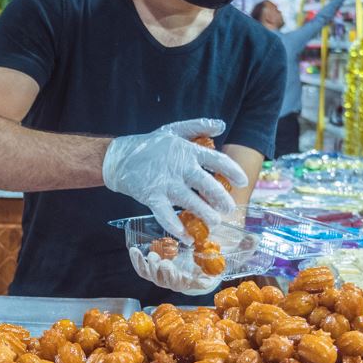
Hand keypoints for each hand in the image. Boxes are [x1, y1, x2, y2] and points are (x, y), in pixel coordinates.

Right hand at [102, 118, 248, 239]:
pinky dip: (177, 228)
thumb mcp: (174, 130)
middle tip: (229, 208)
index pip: (216, 160)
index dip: (233, 171)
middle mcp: (179, 167)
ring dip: (205, 214)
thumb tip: (222, 125)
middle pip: (207, 184)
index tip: (242, 182)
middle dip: (221, 199)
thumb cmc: (149, 145)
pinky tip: (186, 238)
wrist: (120, 158)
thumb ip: (198, 126)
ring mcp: (166, 183)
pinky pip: (166, 215)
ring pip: (191, 202)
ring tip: (214, 223)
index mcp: (187, 151)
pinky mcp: (152, 196)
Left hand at [129, 247, 221, 294]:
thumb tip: (213, 260)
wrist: (195, 270)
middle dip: (156, 268)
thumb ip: (212, 266)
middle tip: (155, 256)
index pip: (176, 283)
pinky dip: (137, 261)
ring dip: (144, 264)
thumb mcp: (210, 267)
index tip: (167, 263)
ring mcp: (159, 277)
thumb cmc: (204, 267)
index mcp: (184, 283)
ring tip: (142, 253)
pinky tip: (134, 251)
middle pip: (160, 279)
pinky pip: (142, 269)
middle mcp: (170, 282)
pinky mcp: (152, 271)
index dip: (170, 275)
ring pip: (149, 275)